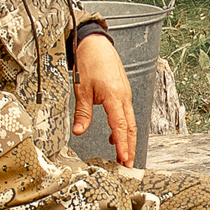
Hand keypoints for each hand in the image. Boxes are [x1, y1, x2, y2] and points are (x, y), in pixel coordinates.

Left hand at [71, 30, 138, 166]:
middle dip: (130, 148)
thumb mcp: (81, 89)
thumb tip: (79, 131)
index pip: (121, 126)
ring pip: (130, 121)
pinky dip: (124, 127)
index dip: (124, 145)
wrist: (95, 43)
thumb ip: (82, 112)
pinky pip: (126, 113)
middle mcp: (124, 97)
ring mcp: (125, 94)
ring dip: (128, 139)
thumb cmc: (89, 62)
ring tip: (123, 156)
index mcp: (114, 96)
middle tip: (128, 166)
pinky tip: (115, 136)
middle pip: (131, 127)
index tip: (124, 160)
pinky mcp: (123, 92)